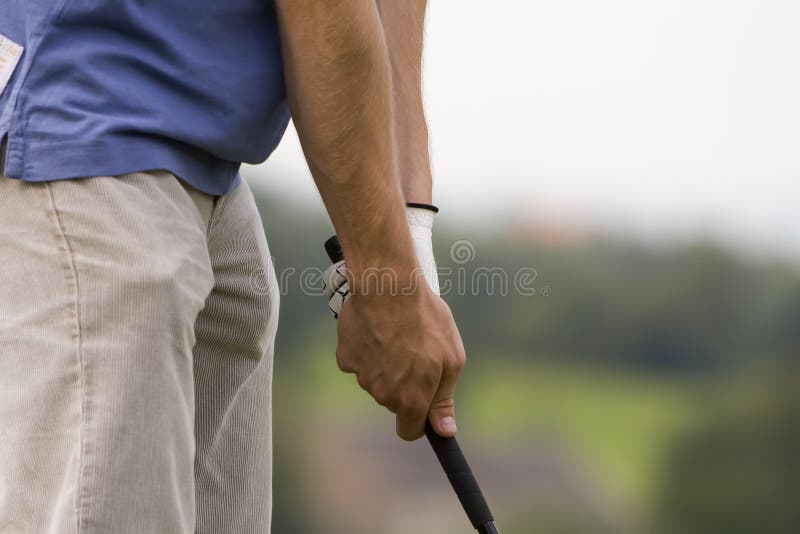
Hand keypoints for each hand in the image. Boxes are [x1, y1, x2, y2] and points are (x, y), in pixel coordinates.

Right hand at [336, 282, 465, 440]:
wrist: (387, 286)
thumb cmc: (426, 319)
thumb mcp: (451, 359)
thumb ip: (444, 399)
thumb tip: (443, 430)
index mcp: (411, 398)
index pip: (409, 431)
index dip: (418, 421)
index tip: (423, 407)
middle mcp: (383, 394)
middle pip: (393, 402)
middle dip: (404, 385)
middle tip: (415, 352)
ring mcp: (361, 376)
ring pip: (376, 381)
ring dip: (387, 365)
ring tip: (398, 334)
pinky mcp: (345, 358)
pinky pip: (360, 362)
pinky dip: (368, 350)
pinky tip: (378, 329)